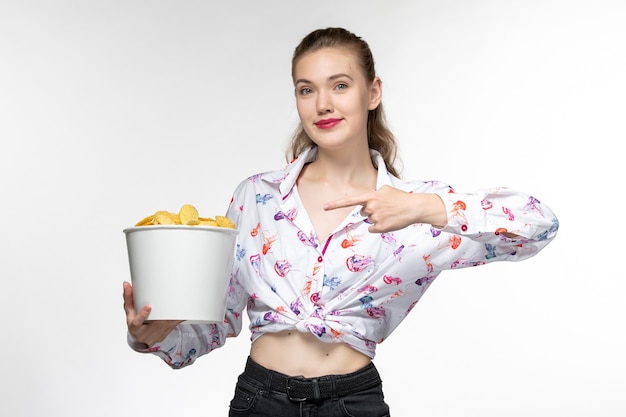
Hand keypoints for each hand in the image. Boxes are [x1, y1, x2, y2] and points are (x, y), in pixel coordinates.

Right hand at [123, 281, 182, 346]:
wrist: (142, 339)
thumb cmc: (135, 323)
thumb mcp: (130, 312)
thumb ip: (129, 298)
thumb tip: (126, 284)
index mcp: (135, 327)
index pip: (137, 322)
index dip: (143, 314)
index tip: (149, 306)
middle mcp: (145, 333)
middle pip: (156, 323)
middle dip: (163, 314)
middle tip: (171, 301)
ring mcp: (156, 335)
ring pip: (167, 325)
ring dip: (174, 315)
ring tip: (181, 303)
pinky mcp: (165, 334)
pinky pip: (174, 326)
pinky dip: (179, 318)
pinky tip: (185, 312)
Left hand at [323, 185, 446, 232]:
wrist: (414, 207)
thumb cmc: (400, 198)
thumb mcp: (385, 190)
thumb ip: (373, 194)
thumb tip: (365, 202)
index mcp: (371, 196)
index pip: (350, 201)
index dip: (336, 204)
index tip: (325, 207)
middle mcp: (371, 207)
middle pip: (363, 212)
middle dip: (371, 210)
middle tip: (385, 207)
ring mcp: (375, 217)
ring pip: (369, 220)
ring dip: (377, 217)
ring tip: (390, 213)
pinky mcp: (380, 227)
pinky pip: (373, 228)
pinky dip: (379, 226)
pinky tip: (389, 221)